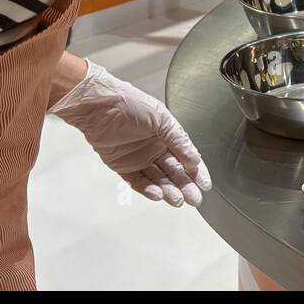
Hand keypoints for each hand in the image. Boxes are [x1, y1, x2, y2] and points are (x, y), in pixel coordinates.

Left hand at [50, 61, 210, 206]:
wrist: (98, 105)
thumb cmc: (130, 103)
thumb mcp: (161, 118)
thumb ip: (178, 140)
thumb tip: (195, 159)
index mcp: (166, 134)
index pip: (186, 156)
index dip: (197, 171)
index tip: (205, 184)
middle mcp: (154, 147)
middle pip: (174, 171)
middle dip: (185, 185)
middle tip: (194, 199)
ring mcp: (139, 158)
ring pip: (158, 179)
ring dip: (169, 190)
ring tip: (177, 200)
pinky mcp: (123, 166)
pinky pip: (138, 181)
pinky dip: (149, 189)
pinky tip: (158, 194)